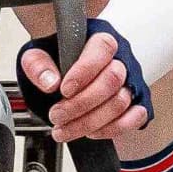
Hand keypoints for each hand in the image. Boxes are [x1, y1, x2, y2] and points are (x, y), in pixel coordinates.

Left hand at [20, 23, 152, 143]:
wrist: (61, 78)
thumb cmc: (54, 63)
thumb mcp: (36, 57)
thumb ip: (38, 65)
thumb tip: (50, 82)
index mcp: (97, 39)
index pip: (102, 48)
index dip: (84, 72)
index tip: (64, 90)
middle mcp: (118, 59)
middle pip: (113, 79)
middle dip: (82, 103)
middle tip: (57, 115)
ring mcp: (129, 82)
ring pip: (120, 102)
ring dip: (90, 122)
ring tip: (64, 128)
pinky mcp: (135, 103)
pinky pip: (136, 117)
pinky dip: (113, 129)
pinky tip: (90, 132)